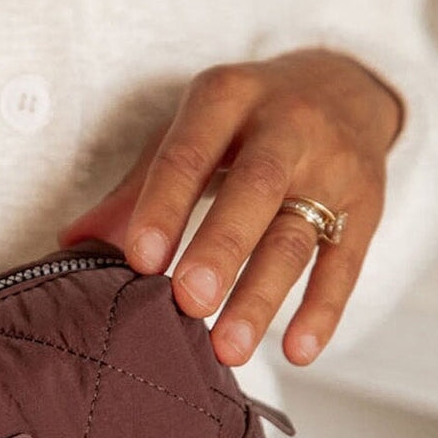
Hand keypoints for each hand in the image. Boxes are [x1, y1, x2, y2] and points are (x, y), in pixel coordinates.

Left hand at [57, 48, 403, 366]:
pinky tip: (298, 351)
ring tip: (229, 349)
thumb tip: (73, 243)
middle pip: (255, 190)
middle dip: (220, 249)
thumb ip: (137, 188)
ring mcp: (332, 167)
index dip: (163, 206)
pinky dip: (322, 310)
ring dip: (261, 297)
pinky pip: (345, 264)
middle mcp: (287, 125)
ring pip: (295, 236)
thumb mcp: (189, 132)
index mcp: (227, 97)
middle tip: (187, 301)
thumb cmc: (242, 122)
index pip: (189, 153)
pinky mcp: (365, 208)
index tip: (138, 259)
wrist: (343, 87)